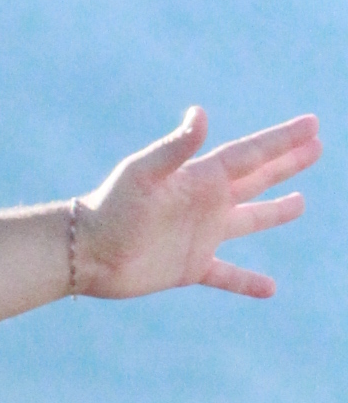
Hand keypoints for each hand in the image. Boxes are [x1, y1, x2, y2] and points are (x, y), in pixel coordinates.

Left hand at [77, 106, 319, 300]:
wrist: (86, 253)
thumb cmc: (110, 208)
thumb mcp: (143, 173)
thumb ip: (175, 147)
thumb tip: (200, 114)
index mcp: (201, 177)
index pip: (251, 155)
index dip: (281, 141)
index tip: (312, 125)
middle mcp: (206, 203)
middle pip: (256, 179)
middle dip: (286, 163)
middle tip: (317, 147)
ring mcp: (201, 235)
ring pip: (248, 220)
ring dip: (275, 212)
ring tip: (300, 203)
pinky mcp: (190, 267)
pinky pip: (227, 275)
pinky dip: (248, 282)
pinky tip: (270, 288)